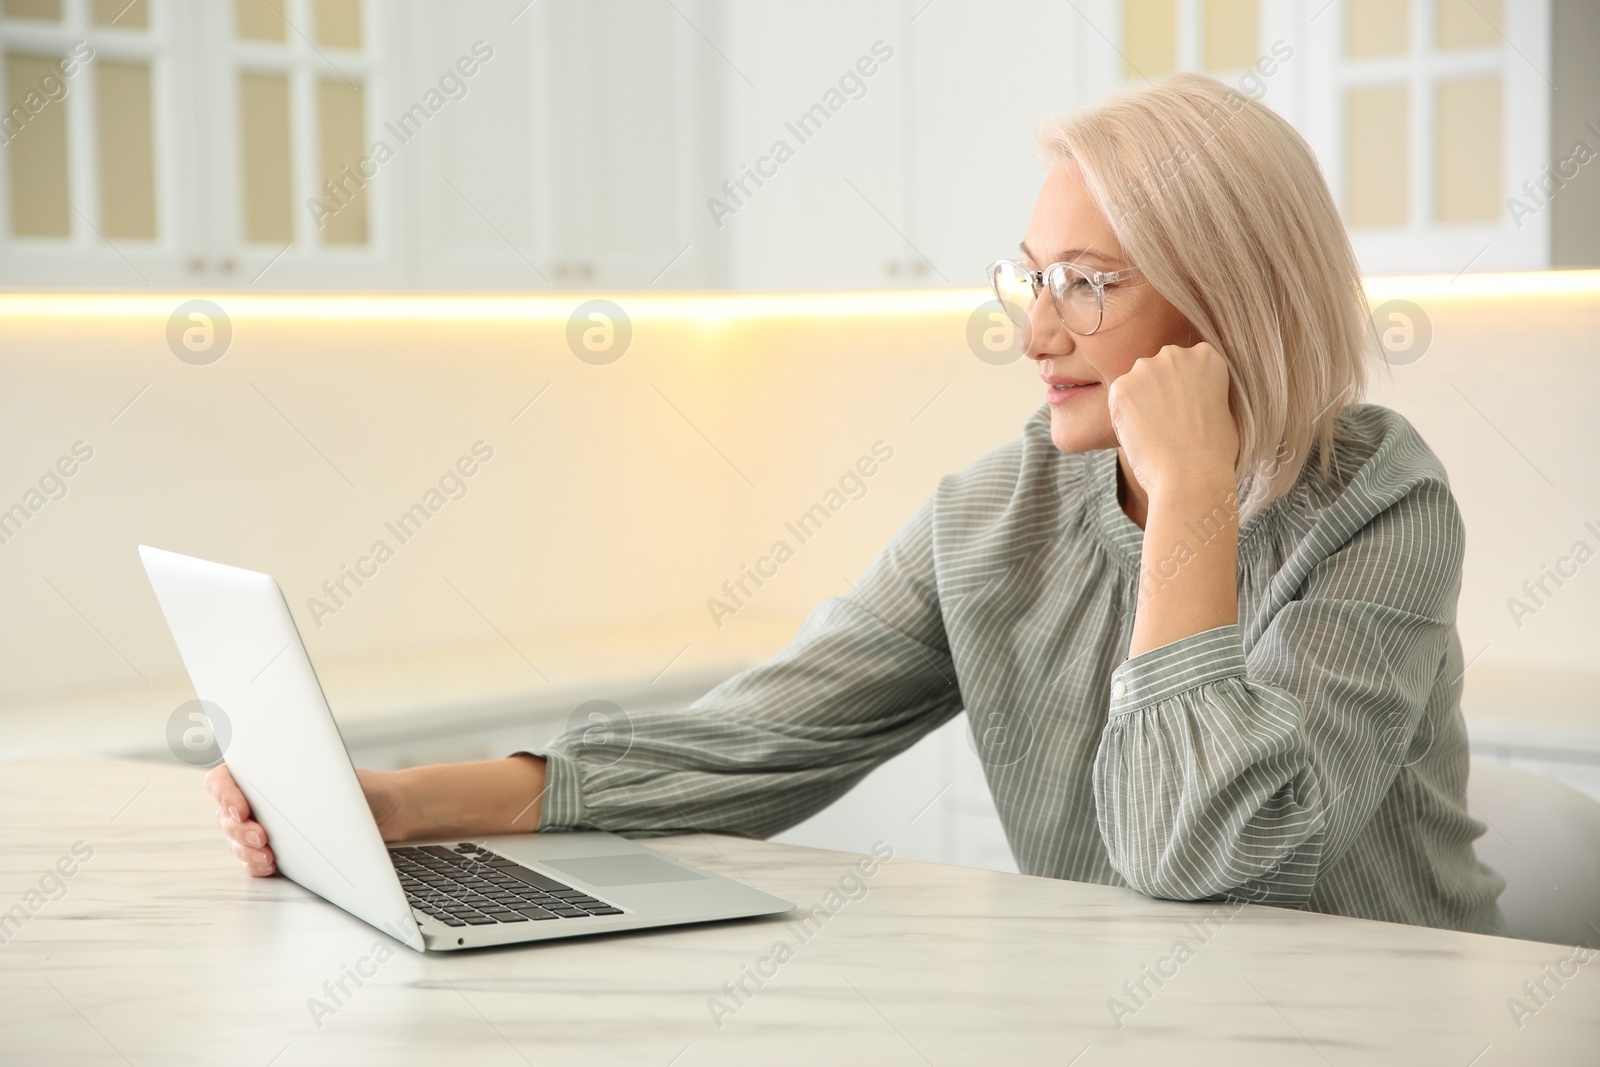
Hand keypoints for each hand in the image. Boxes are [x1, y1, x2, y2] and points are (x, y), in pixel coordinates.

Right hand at [205, 763, 405, 876]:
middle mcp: (260, 801)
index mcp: (266, 773)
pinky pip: (252, 862)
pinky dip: (256, 865)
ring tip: (267, 854)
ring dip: (246, 850)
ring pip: (236, 841)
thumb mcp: (337, 775)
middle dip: (238, 828)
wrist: (387, 813)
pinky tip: (269, 864)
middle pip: (226, 815)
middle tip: (260, 835)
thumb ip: (308, 776)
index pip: (224, 779)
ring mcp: (265, 828)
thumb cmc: (361, 787)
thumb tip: (291, 786)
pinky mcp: (276, 852)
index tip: (242, 807)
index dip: (225, 792)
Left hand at [1104, 342, 1238, 501]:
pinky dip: (1124, 417)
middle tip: (1169, 424)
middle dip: (1160, 392)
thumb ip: (1206, 392)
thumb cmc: (1215, 452)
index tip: (1187, 412)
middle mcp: (1175, 354)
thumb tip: (1193, 395)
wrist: (1192, 474)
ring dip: (1140, 403)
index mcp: (1206, 357)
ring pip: (1136, 384)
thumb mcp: (1225, 410)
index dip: (1184, 391)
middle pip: (1159, 370)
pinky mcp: (1121, 387)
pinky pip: (1118, 400)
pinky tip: (1140, 435)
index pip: (1186, 365)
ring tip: (1155, 432)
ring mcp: (1146, 368)